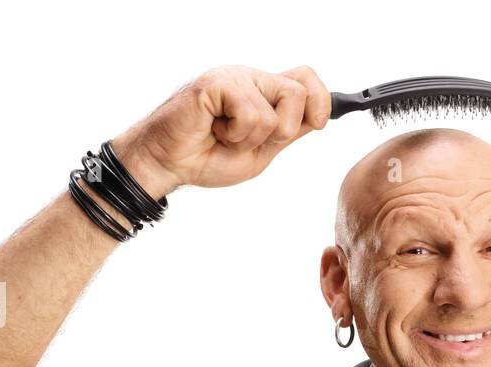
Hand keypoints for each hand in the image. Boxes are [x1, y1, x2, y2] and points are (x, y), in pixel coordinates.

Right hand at [111, 65, 330, 194]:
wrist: (169, 164)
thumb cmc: (208, 157)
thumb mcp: (261, 151)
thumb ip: (287, 132)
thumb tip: (318, 118)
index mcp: (262, 91)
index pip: (305, 79)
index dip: (321, 100)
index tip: (318, 123)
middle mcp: (250, 78)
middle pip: (298, 91)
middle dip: (284, 129)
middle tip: (254, 141)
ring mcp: (233, 77)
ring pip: (274, 110)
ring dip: (252, 138)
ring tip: (226, 136)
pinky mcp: (216, 83)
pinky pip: (250, 113)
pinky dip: (235, 134)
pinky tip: (214, 130)